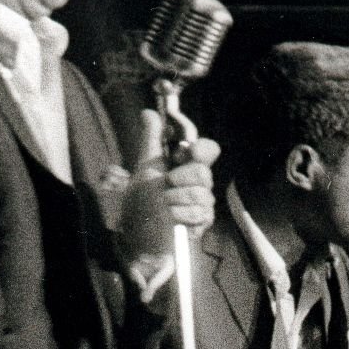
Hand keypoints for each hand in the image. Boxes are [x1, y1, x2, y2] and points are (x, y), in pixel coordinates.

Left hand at [118, 108, 219, 267]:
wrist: (141, 237)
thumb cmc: (143, 203)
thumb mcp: (143, 169)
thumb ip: (151, 141)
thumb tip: (149, 112)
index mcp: (187, 166)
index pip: (207, 148)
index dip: (199, 148)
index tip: (179, 151)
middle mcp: (199, 182)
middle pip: (203, 171)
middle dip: (180, 179)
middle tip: (165, 185)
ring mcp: (204, 202)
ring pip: (202, 193)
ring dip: (176, 200)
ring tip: (165, 206)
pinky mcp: (204, 221)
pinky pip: (201, 213)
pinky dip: (181, 215)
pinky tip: (173, 219)